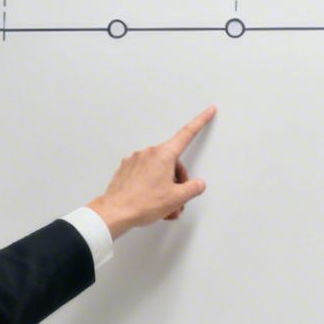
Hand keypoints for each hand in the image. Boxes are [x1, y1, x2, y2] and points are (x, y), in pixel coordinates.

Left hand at [88, 106, 215, 237]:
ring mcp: (135, 161)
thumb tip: (197, 184)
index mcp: (163, 155)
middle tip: (177, 199)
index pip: (187, 134)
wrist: (115, 212)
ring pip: (159, 170)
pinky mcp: (126, 169)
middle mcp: (148, 153)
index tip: (208, 111)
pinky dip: (151, 186)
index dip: (200, 121)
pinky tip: (150, 200)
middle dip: (178, 179)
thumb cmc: (142, 203)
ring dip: (165, 186)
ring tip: (163, 205)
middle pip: (173, 161)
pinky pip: (145, 174)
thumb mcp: (176, 198)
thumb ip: (193, 188)